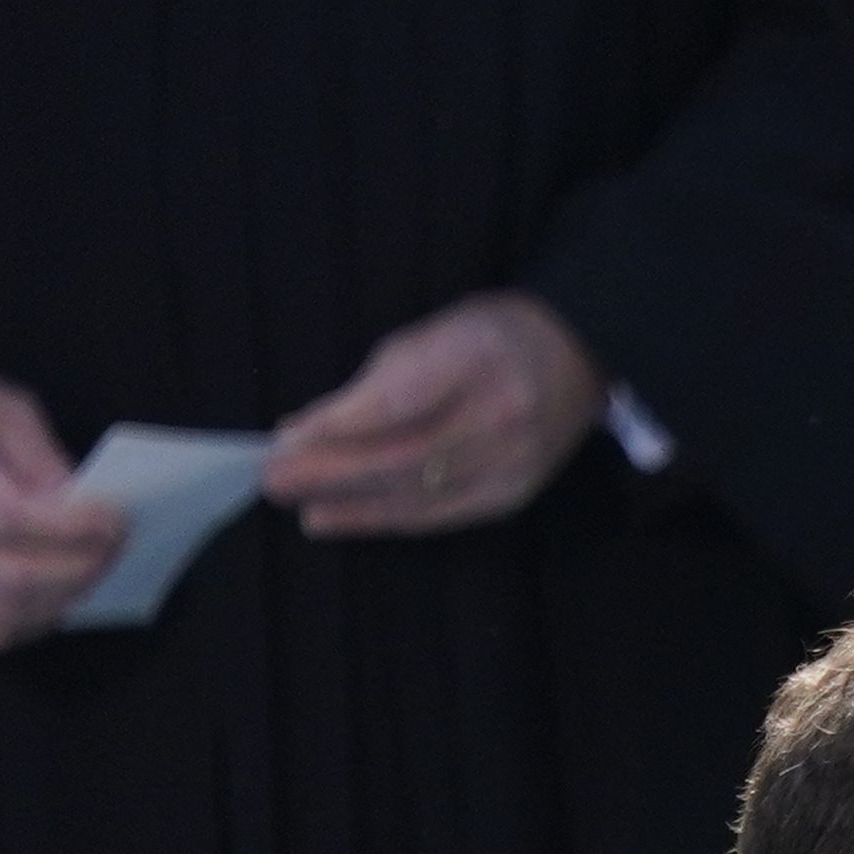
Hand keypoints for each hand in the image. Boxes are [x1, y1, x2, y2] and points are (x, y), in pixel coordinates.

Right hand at [0, 344, 127, 645]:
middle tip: (116, 547)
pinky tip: (58, 588)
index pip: (6, 515)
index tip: (116, 519)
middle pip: (6, 576)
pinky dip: (36, 617)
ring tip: (93, 568)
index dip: (71, 527)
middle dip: (78, 569)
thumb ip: (40, 453)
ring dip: (62, 599)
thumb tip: (82, 503)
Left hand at [264, 290, 604, 538]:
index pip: (399, 401)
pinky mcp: (515, 493)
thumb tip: (306, 428)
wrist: (577, 355)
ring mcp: (514, 462)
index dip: (340, 426)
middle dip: (334, 472)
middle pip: (406, 456)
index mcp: (477, 358)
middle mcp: (501, 415)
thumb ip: (373, 382)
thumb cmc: (490, 336)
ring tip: (303, 509)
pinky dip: (389, 519)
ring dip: (354, 505)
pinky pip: (444, 515)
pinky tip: (347, 518)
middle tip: (276, 481)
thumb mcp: (430, 333)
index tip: (287, 438)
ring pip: (421, 494)